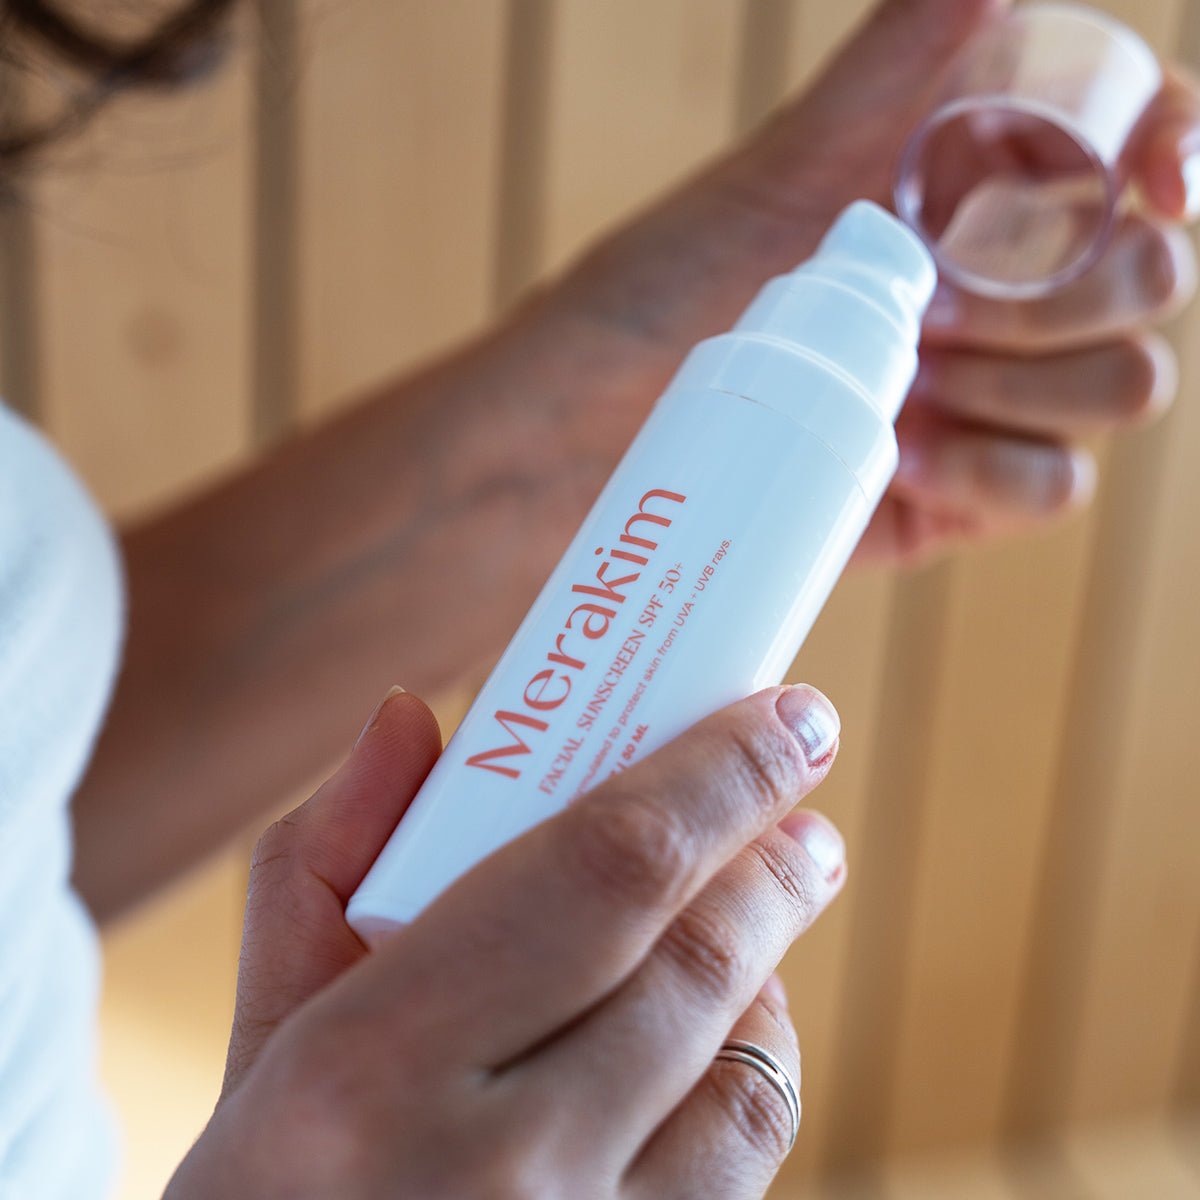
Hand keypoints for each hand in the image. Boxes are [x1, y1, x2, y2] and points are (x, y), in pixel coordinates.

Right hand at [165, 684, 845, 1198]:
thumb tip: (410, 718)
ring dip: (771, 950)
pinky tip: (720, 1020)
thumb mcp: (267, 1034)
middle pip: (701, 959)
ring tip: (766, 885)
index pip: (607, 869)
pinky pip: (742, 1157)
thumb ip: (325, 859)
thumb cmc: (279, 1197)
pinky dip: (751, 1059)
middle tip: (798, 772)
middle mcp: (495, 1171)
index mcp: (370, 1070)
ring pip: (749, 1065)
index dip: (720, 775)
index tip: (785, 715)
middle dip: (773, 852)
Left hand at [509, 0, 1196, 566]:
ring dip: (1033, 383)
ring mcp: (982, 402)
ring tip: (912, 386)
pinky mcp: (956, 498)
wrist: (589, 440)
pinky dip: (1001, 470)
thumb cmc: (662, 295)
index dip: (1174, 152)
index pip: (1128, 160)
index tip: (1158, 177)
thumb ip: (887, 72)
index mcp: (968, 204)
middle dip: (1073, 291)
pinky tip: (912, 461)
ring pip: (1118, 387)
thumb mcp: (775, 175)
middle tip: (944, 310)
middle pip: (1143, 283)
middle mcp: (993, 300)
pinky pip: (1052, 486)